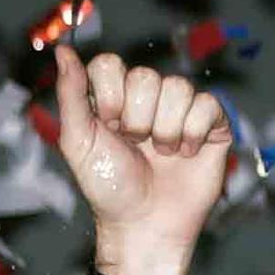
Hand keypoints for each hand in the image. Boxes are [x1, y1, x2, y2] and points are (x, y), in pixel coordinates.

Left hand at [51, 43, 231, 274]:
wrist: (145, 223)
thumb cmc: (108, 187)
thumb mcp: (78, 142)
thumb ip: (71, 94)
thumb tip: (62, 50)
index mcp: (113, 98)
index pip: (110, 64)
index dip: (109, 94)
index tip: (107, 126)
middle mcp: (147, 99)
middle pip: (146, 76)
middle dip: (136, 118)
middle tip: (134, 145)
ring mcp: (180, 109)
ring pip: (178, 88)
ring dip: (164, 130)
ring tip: (159, 154)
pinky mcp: (212, 123)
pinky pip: (209, 104)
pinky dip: (193, 133)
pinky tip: (185, 154)